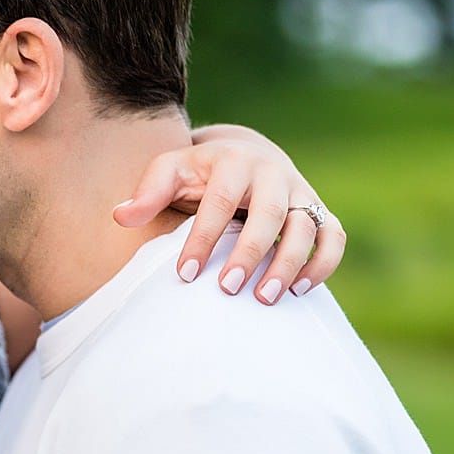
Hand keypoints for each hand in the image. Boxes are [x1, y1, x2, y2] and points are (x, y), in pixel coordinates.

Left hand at [114, 130, 345, 304]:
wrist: (243, 154)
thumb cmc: (198, 171)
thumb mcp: (170, 171)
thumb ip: (148, 192)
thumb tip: (121, 216)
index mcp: (235, 161)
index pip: (220, 201)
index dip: (203, 238)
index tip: (185, 274)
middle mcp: (274, 174)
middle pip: (270, 213)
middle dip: (250, 252)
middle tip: (228, 289)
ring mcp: (300, 192)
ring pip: (307, 227)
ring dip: (289, 264)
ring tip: (264, 299)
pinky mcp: (318, 211)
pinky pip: (332, 237)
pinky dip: (323, 263)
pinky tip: (298, 292)